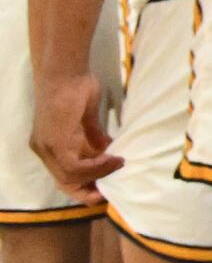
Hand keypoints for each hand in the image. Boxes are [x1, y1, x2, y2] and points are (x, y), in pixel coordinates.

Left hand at [34, 68, 111, 193]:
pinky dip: (96, 167)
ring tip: (118, 164)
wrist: (65, 72)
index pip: (62, 176)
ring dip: (98, 174)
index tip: (103, 190)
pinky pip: (75, 166)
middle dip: (89, 189)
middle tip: (112, 189)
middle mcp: (43, 149)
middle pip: (65, 182)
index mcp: (48, 145)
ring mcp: (47, 147)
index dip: (82, 187)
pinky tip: (111, 159)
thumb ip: (92, 136)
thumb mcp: (86, 118)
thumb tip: (107, 150)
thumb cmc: (76, 88)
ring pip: (71, 176)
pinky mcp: (56, 142)